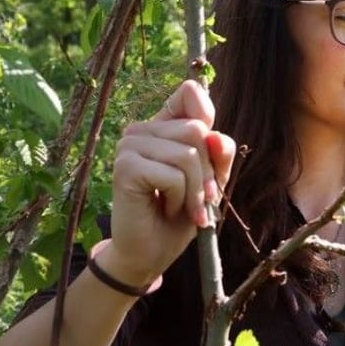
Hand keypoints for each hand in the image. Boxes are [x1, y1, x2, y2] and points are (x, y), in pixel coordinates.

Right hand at [100, 80, 235, 287]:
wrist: (151, 252)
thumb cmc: (180, 215)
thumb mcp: (210, 181)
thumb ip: (219, 155)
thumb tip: (215, 136)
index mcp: (162, 125)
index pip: (190, 93)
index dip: (207, 120)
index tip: (209, 155)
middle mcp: (142, 129)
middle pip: (198, 131)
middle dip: (207, 173)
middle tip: (198, 200)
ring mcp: (130, 145)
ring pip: (188, 155)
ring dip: (194, 191)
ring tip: (179, 206)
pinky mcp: (125, 167)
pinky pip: (174, 175)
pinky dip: (179, 199)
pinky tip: (164, 208)